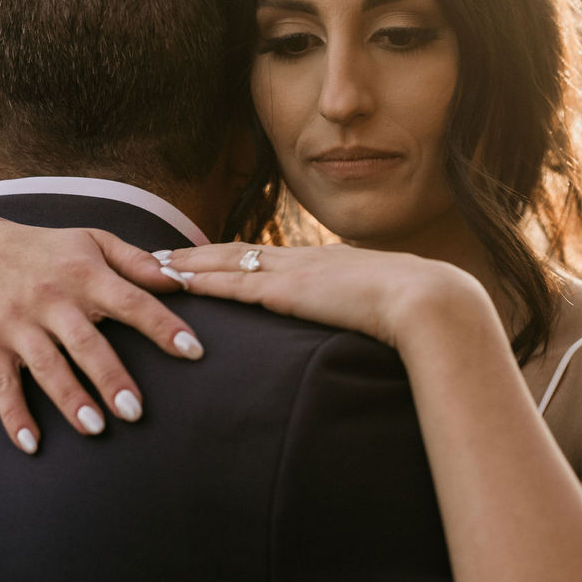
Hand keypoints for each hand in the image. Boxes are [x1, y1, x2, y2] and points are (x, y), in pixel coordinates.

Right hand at [0, 214, 203, 452]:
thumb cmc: (46, 251)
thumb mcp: (92, 241)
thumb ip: (137, 261)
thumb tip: (182, 280)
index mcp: (84, 275)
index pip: (131, 302)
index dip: (163, 326)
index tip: (194, 351)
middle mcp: (51, 300)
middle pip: (84, 342)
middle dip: (110, 377)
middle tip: (135, 411)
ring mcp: (16, 324)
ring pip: (46, 366)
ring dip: (69, 399)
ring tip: (95, 429)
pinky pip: (2, 386)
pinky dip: (14, 416)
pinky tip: (32, 444)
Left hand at [158, 242, 486, 346]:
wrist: (428, 301)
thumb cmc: (421, 311)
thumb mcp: (392, 310)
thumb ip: (374, 315)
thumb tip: (378, 330)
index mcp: (331, 263)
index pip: (273, 257)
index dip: (238, 256)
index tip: (212, 257)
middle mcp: (306, 259)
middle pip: (238, 251)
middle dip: (199, 253)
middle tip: (162, 254)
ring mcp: (295, 270)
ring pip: (225, 261)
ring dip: (188, 263)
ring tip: (153, 265)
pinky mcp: (287, 290)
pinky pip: (231, 282)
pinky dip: (199, 281)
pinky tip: (173, 281)